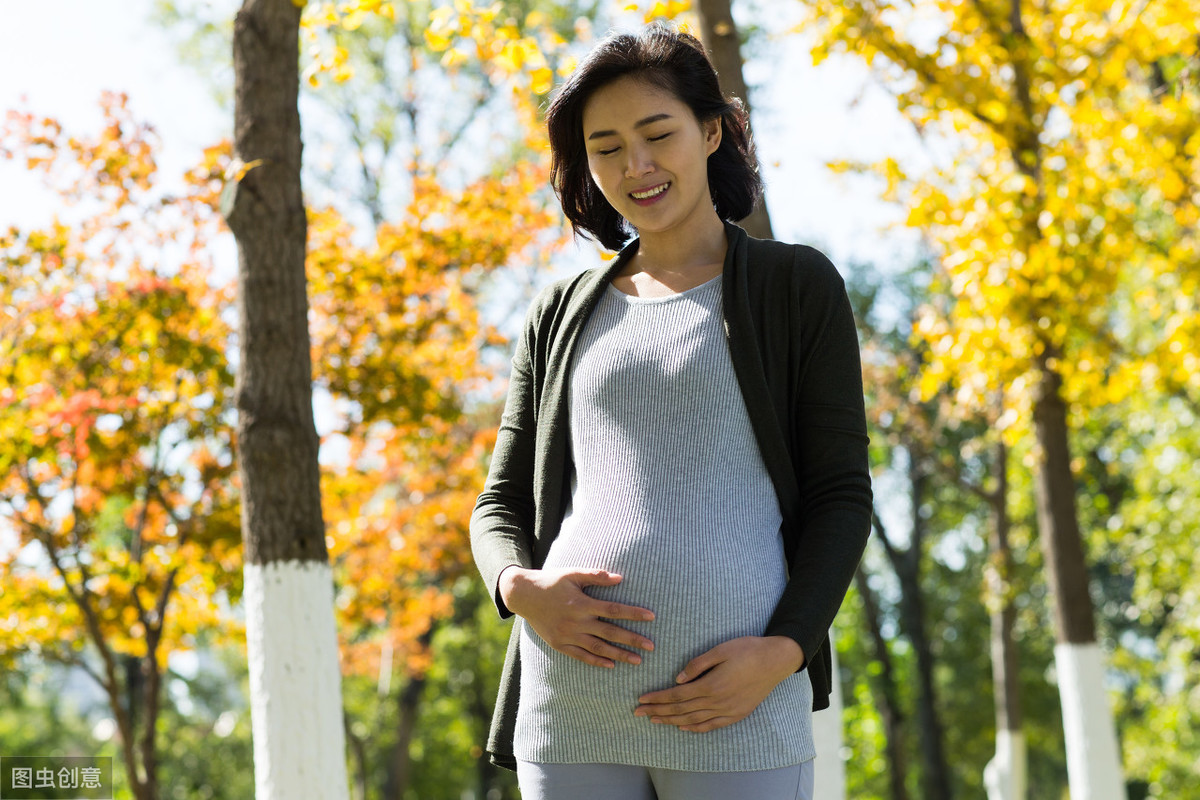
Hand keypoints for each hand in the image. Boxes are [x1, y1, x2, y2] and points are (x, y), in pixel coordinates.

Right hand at [500, 566, 655, 668]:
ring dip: (619, 655)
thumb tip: (620, 578)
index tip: (651, 617)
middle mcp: (576, 622)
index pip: (613, 610)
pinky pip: (580, 656)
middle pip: (610, 633)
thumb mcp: (572, 574)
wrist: (524, 596)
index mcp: (582, 603)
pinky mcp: (560, 644)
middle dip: (632, 640)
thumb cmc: (551, 581)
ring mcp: (568, 635)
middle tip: (651, 647)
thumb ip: (596, 576)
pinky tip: (611, 665)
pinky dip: (596, 662)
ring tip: (637, 660)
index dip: (633, 613)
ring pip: (598, 648)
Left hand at [634, 636, 803, 731]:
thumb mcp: (720, 650)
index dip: (657, 699)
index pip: (676, 696)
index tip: (642, 700)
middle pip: (681, 711)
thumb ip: (697, 665)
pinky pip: (712, 726)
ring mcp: (728, 711)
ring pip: (694, 721)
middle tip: (639, 713)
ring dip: (672, 722)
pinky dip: (695, 728)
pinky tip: (683, 728)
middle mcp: (718, 702)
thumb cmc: (747, 650)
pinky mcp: (737, 714)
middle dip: (658, 712)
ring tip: (655, 721)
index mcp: (711, 685)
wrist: (775, 661)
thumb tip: (677, 679)